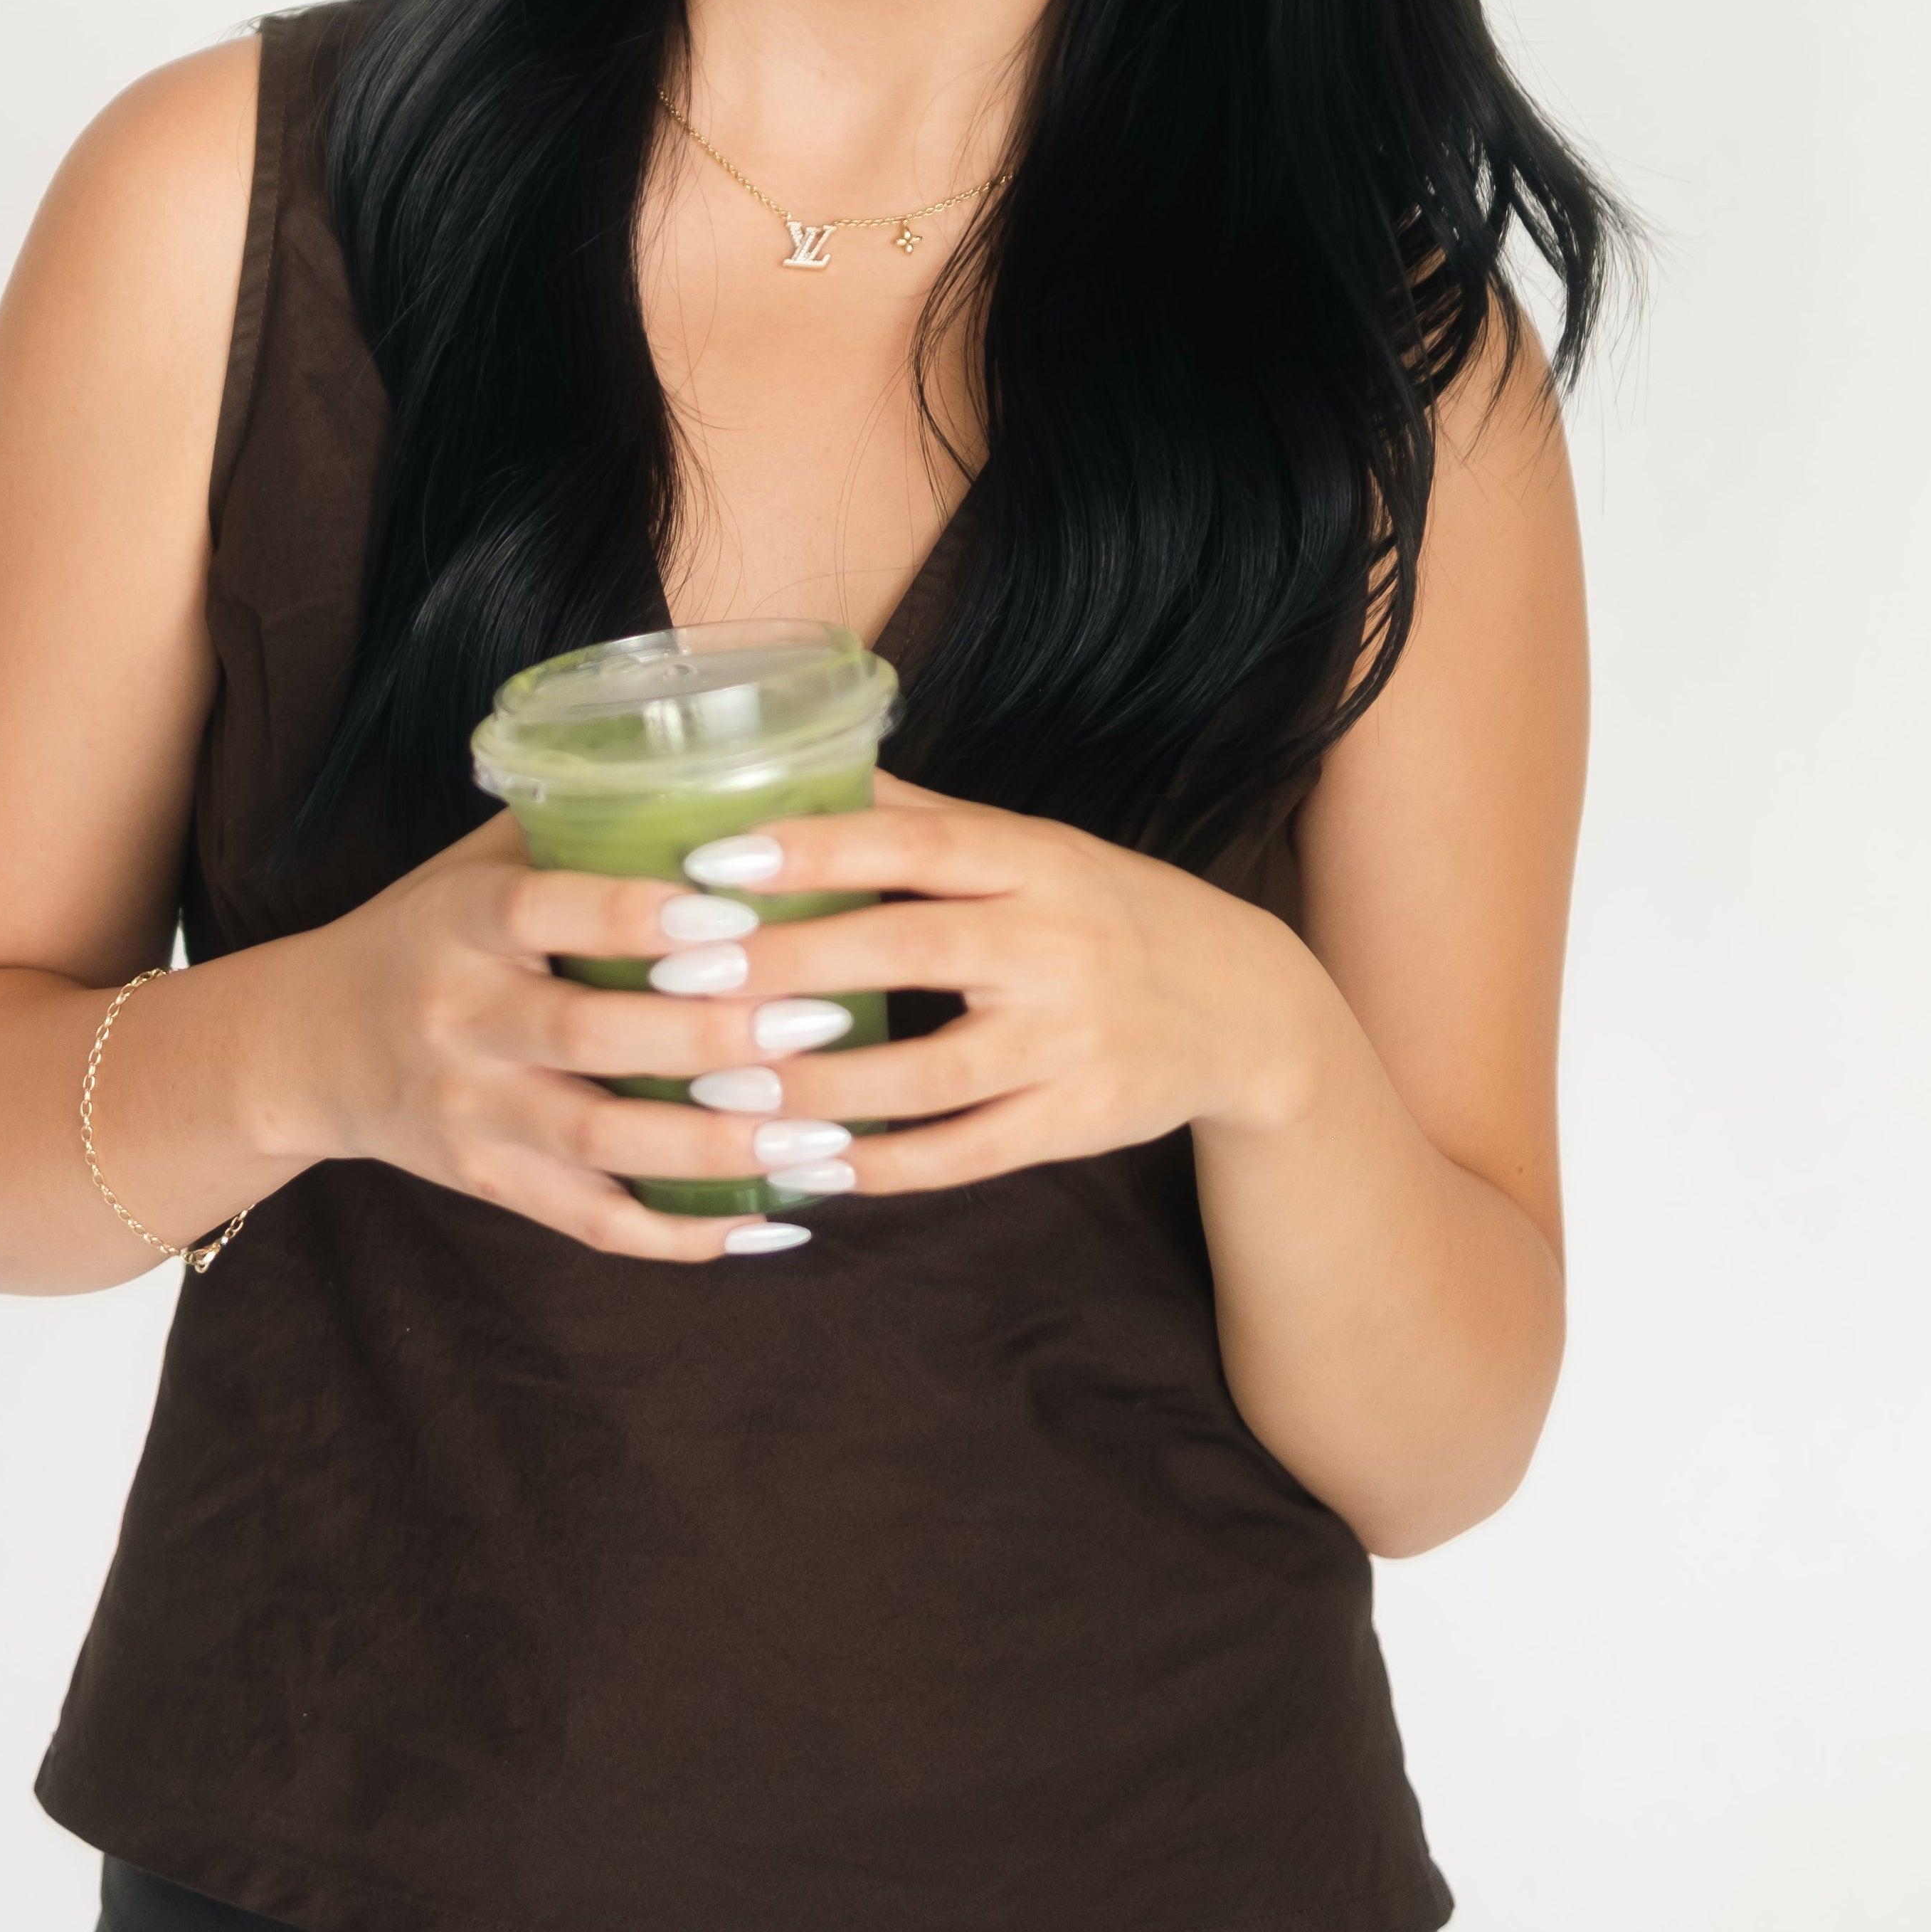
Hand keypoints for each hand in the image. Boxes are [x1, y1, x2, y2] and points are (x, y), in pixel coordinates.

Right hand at [259, 811, 929, 1260]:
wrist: (308, 1046)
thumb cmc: (428, 932)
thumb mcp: (477, 864)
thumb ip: (581, 827)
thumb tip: (735, 772)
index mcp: (457, 921)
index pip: (541, 913)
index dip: (631, 915)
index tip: (735, 913)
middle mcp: (456, 1019)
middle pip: (587, 1037)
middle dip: (712, 1037)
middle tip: (822, 1022)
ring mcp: (470, 1113)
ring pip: (601, 1145)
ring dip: (718, 1147)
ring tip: (821, 1138)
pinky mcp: (488, 1183)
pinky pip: (592, 1223)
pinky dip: (681, 1232)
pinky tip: (767, 1222)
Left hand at [670, 774, 1326, 1193]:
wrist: (1248, 1008)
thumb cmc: (1107, 911)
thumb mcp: (1033, 847)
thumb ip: (925, 817)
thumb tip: (805, 762)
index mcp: (1034, 860)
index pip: (916, 842)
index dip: (815, 849)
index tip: (715, 862)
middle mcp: (1054, 943)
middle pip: (908, 949)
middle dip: (789, 968)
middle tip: (682, 982)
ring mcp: (1070, 1040)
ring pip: (928, 1073)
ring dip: (818, 1090)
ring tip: (718, 1095)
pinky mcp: (1079, 1121)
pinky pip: (968, 1153)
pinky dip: (886, 1168)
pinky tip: (808, 1169)